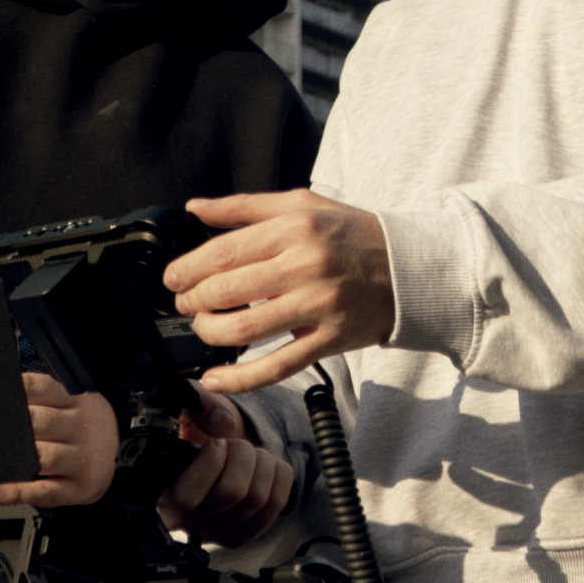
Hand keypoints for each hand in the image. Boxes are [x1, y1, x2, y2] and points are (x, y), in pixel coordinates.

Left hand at [0, 372, 119, 507]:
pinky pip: (42, 492)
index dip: (14, 391)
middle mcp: (80, 427)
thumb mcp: (69, 401)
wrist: (114, 450)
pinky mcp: (76, 488)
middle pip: (41, 422)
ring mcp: (80, 460)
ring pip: (44, 457)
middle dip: (11, 425)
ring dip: (14, 457)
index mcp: (74, 400)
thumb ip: (38, 395)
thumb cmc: (78, 425)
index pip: (40, 388)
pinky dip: (14, 492)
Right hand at [157, 387, 294, 546]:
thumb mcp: (189, 407)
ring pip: (256, 499)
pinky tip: (264, 466)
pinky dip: (278, 475)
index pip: (188, 496)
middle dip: (242, 454)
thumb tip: (223, 424)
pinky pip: (276, 504)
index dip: (212, 459)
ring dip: (262, 463)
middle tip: (235, 443)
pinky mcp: (241, 534)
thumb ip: (198, 404)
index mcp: (160, 493)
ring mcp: (213, 533)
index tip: (215, 443)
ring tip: (250, 452)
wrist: (214, 451)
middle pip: (232, 493)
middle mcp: (184, 521)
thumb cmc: (196, 431)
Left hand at [165, 190, 395, 393]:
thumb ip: (245, 207)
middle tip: (186, 302)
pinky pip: (276, 366)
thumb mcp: (302, 204)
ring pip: (244, 329)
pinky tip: (214, 378)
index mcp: (295, 228)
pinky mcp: (327, 341)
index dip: (188, 269)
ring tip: (203, 327)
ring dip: (209, 332)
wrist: (409, 268)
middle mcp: (305, 266)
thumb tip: (195, 208)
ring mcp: (317, 307)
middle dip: (193, 300)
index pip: (223, 252)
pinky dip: (239, 378)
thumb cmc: (352, 235)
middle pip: (227, 290)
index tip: (174, 278)